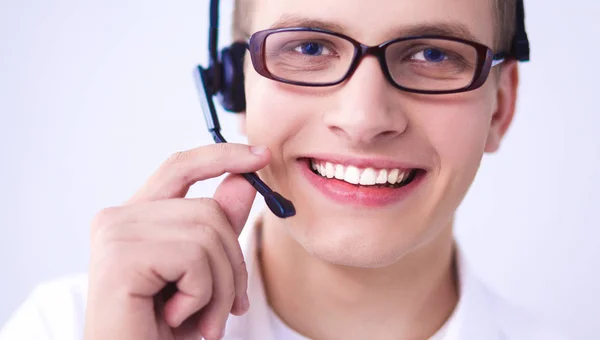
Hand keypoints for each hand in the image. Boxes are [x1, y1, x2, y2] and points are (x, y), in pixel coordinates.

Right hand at [84, 144, 269, 339]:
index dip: (222, 156)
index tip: (260, 155)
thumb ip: (218, 228)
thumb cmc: (162, 327)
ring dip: (220, 288)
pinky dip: (201, 296)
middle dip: (232, 265)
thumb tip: (244, 182)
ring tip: (203, 320)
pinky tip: (177, 317)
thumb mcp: (201, 274)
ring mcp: (115, 233)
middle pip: (208, 210)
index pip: (181, 167)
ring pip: (207, 235)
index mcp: (135, 218)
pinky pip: (194, 258)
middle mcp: (118, 218)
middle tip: (229, 309)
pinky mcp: (119, 257)